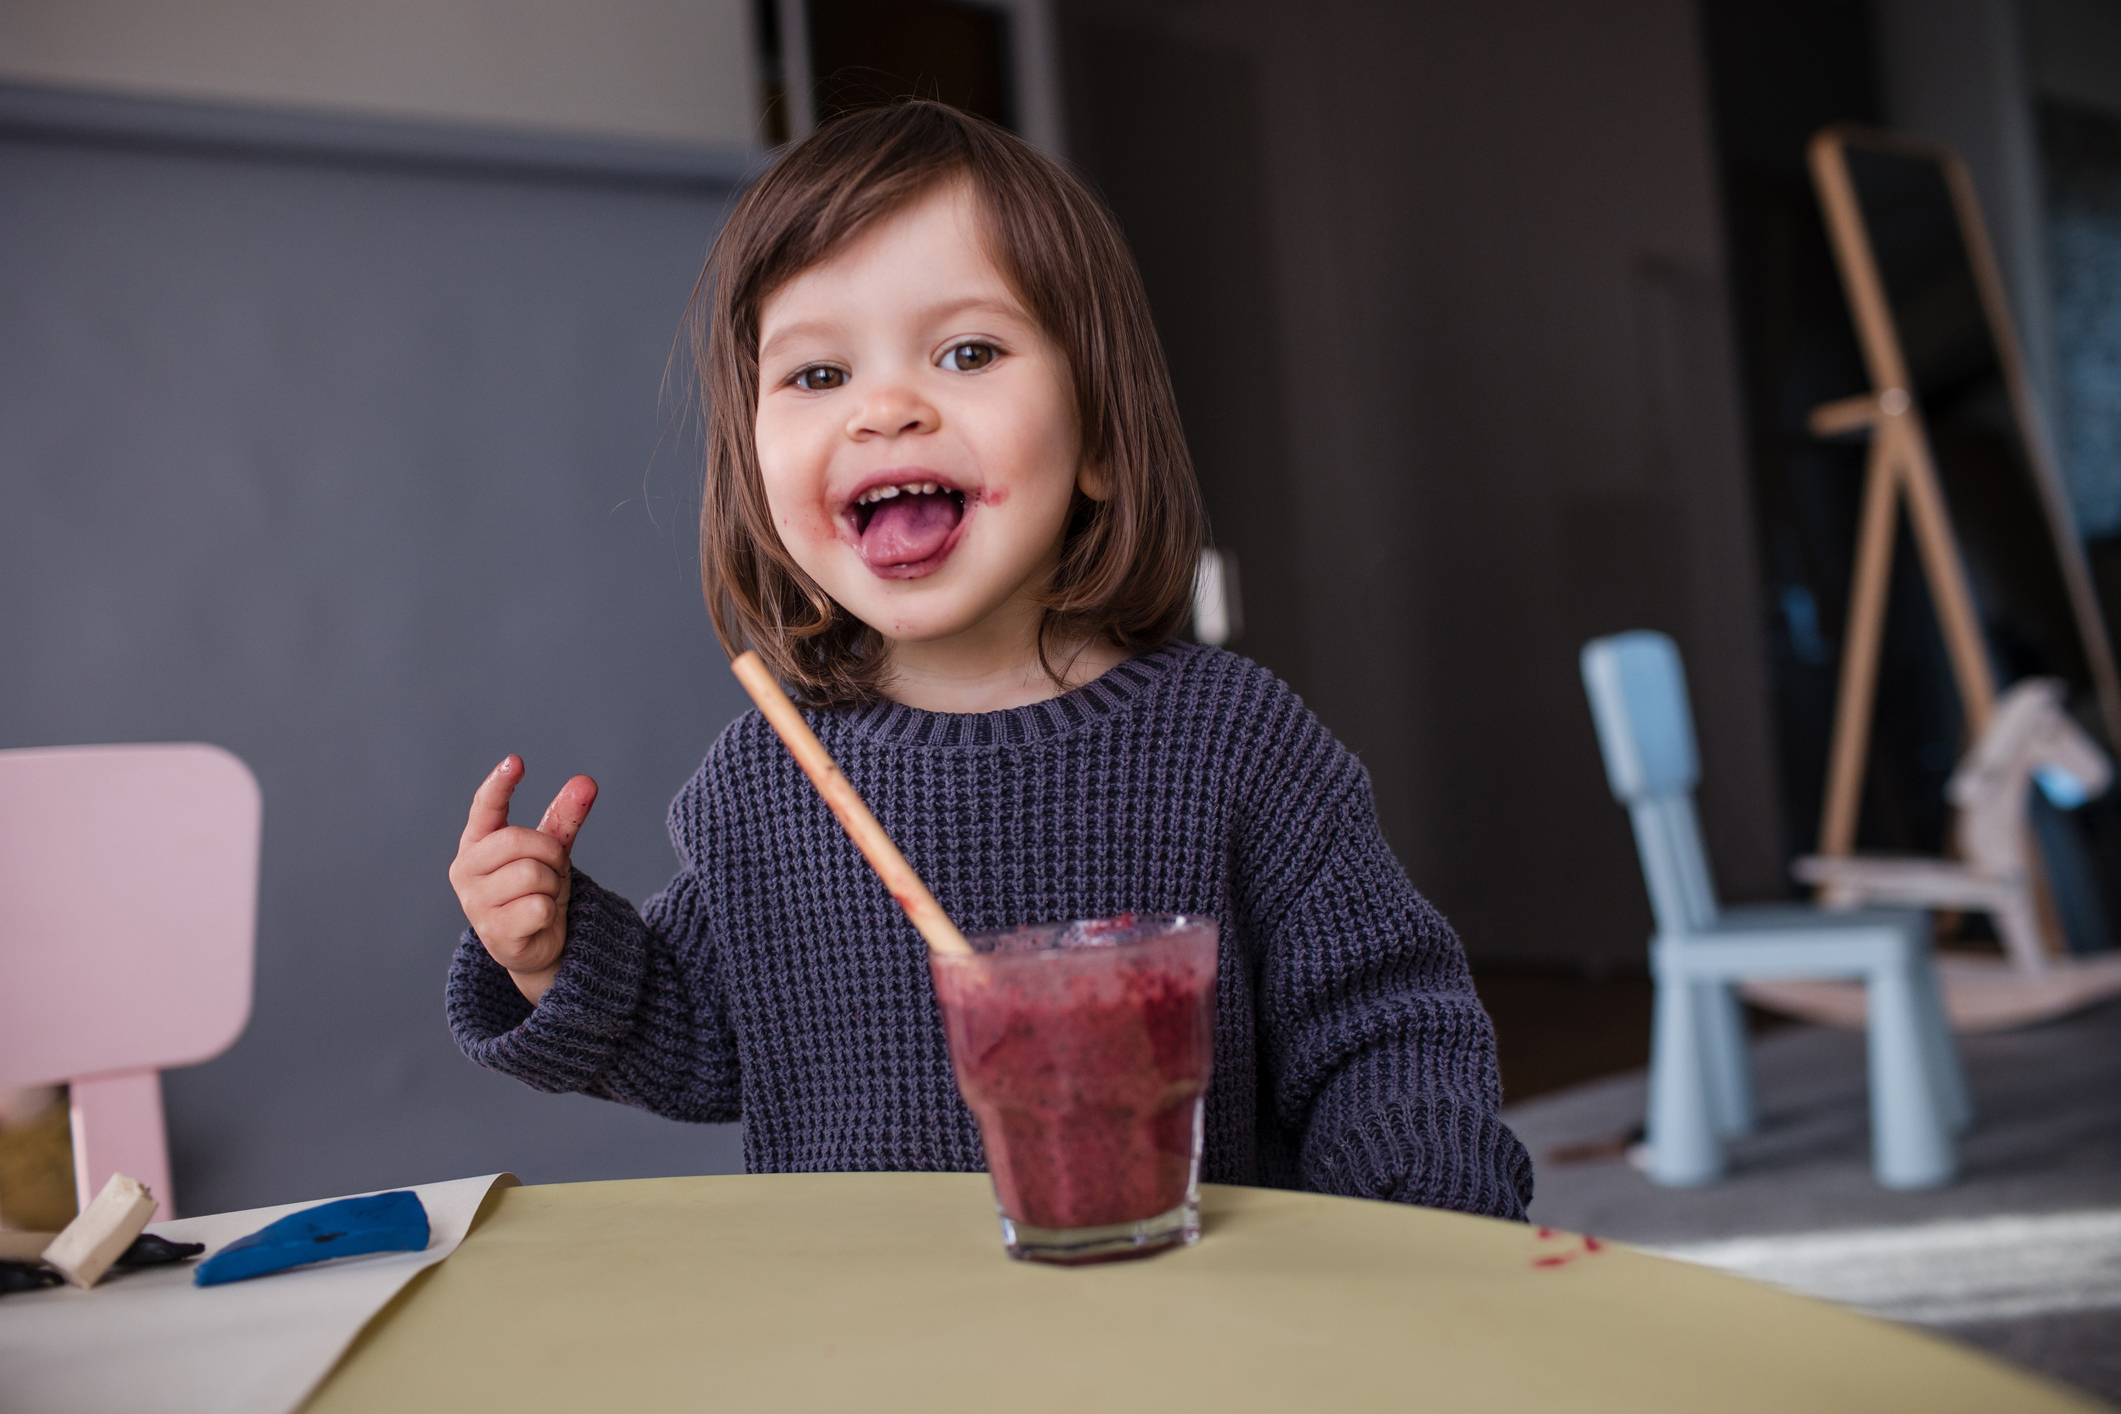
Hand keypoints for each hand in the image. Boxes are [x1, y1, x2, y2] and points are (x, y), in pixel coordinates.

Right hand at [449, 755, 597, 1003]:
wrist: (537, 945)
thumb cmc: (536, 890)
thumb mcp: (551, 850)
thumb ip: (564, 817)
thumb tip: (586, 782)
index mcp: (476, 844)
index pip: (485, 808)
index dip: (499, 784)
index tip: (516, 762)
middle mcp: (466, 870)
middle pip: (518, 841)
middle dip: (550, 853)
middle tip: (554, 869)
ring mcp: (475, 903)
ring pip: (532, 874)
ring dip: (551, 885)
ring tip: (543, 897)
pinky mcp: (493, 932)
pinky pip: (538, 907)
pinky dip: (549, 911)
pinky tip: (539, 920)